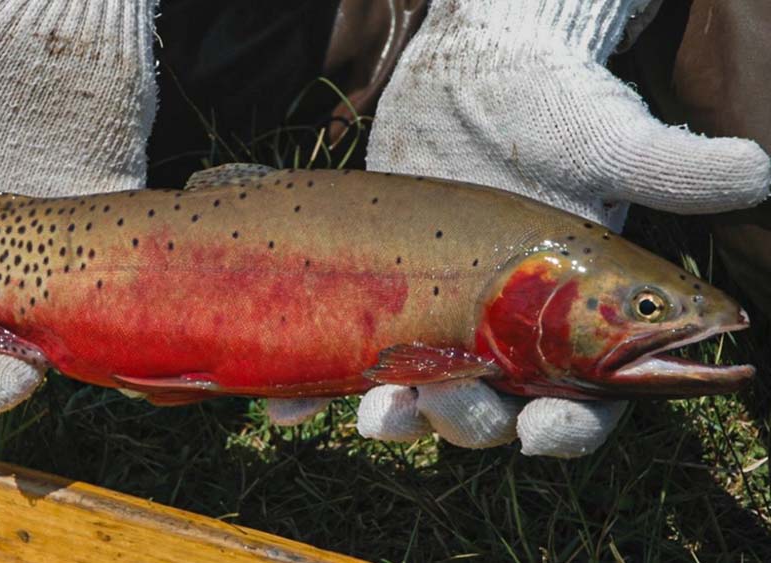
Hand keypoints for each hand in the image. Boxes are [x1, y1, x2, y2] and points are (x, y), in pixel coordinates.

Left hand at [272, 0, 770, 457]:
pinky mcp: (388, 299)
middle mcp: (511, 332)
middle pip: (501, 412)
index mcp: (579, 316)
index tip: (544, 428)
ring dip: (400, 418)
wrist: (476, 74)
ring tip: (376, 413)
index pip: (591, 399)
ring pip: (426, 399)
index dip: (574, 427)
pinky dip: (322, 389)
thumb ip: (668, 166)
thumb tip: (756, 168)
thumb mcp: (605, 137)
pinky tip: (289, 404)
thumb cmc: (552, 106)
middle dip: (474, 421)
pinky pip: (357, 359)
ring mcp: (444, 320)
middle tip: (448, 400)